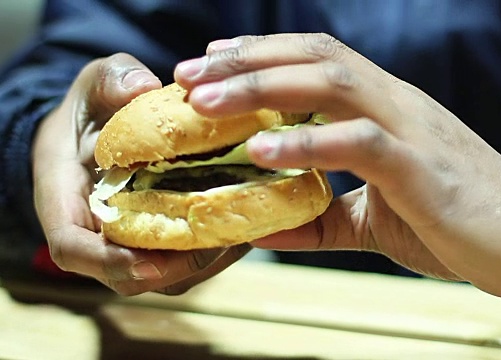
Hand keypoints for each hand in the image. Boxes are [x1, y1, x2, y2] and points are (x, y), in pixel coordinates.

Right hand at [32, 53, 250, 294]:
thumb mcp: (98, 84)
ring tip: (240, 231)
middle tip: (218, 243)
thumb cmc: (95, 110)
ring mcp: (133, 246)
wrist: (103, 132)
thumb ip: (112, 80)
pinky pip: (191, 263)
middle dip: (174, 267)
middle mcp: (98, 235)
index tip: (148, 262)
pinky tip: (248, 223)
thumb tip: (142, 87)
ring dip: (205, 260)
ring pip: (168, 277)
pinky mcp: (165, 245)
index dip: (109, 262)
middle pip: (130, 275)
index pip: (73, 249)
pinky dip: (220, 249)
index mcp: (65, 201)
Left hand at [174, 33, 500, 312]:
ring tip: (206, 100)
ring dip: (262, 87)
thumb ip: (322, 217)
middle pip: (314, 57)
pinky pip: (359, 142)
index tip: (210, 64)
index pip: (318, 61)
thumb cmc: (457, 222)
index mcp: (387, 109)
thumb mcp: (375, 220)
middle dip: (245, 61)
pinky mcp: (423, 168)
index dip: (261, 56)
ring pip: (331, 84)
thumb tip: (264, 225)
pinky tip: (262, 152)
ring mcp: (412, 130)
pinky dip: (307, 144)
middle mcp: (397, 104)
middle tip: (188, 74)